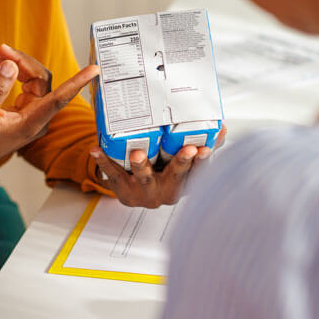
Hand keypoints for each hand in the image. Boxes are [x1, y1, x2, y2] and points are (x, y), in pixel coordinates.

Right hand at [0, 45, 98, 191]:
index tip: (95, 69)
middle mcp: (37, 118)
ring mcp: (33, 115)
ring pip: (35, 81)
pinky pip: (27, 86)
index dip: (78, 81)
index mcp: (32, 123)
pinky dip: (15, 74)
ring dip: (18, 66)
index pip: (60, 98)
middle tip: (1, 50)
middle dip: (24, 62)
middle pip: (42, 80)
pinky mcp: (25, 112)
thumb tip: (11, 65)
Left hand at [90, 127, 226, 207]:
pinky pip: (113, 174)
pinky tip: (97, 148)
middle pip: (175, 178)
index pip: (198, 173)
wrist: (134, 191)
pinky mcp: (122, 188)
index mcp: (184, 184)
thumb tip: (221, 127)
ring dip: (142, 166)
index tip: (206, 149)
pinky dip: (104, 161)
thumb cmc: (164, 171)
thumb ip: (205, 144)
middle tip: (188, 150)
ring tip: (139, 153)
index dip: (203, 162)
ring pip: (144, 179)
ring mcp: (143, 192)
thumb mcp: (186, 161)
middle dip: (181, 163)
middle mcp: (166, 192)